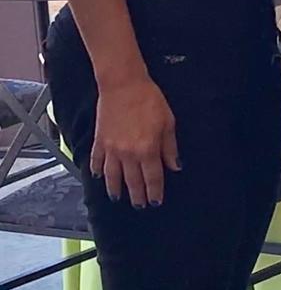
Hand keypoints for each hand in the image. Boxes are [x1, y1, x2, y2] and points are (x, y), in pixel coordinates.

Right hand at [90, 75, 180, 207]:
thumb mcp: (168, 121)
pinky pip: (96, 162)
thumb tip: (175, 166)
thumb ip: (170, 147)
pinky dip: (97, 171)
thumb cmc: (149, 99)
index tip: (156, 202)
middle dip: (137, 196)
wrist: (124, 84)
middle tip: (140, 205)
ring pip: (112, 177)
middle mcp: (128, 154)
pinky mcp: (99, 141)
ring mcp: (111, 149)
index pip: (152, 179)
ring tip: (118, 197)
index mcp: (147, 150)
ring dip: (115, 189)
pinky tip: (98, 176)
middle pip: (132, 182)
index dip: (154, 192)